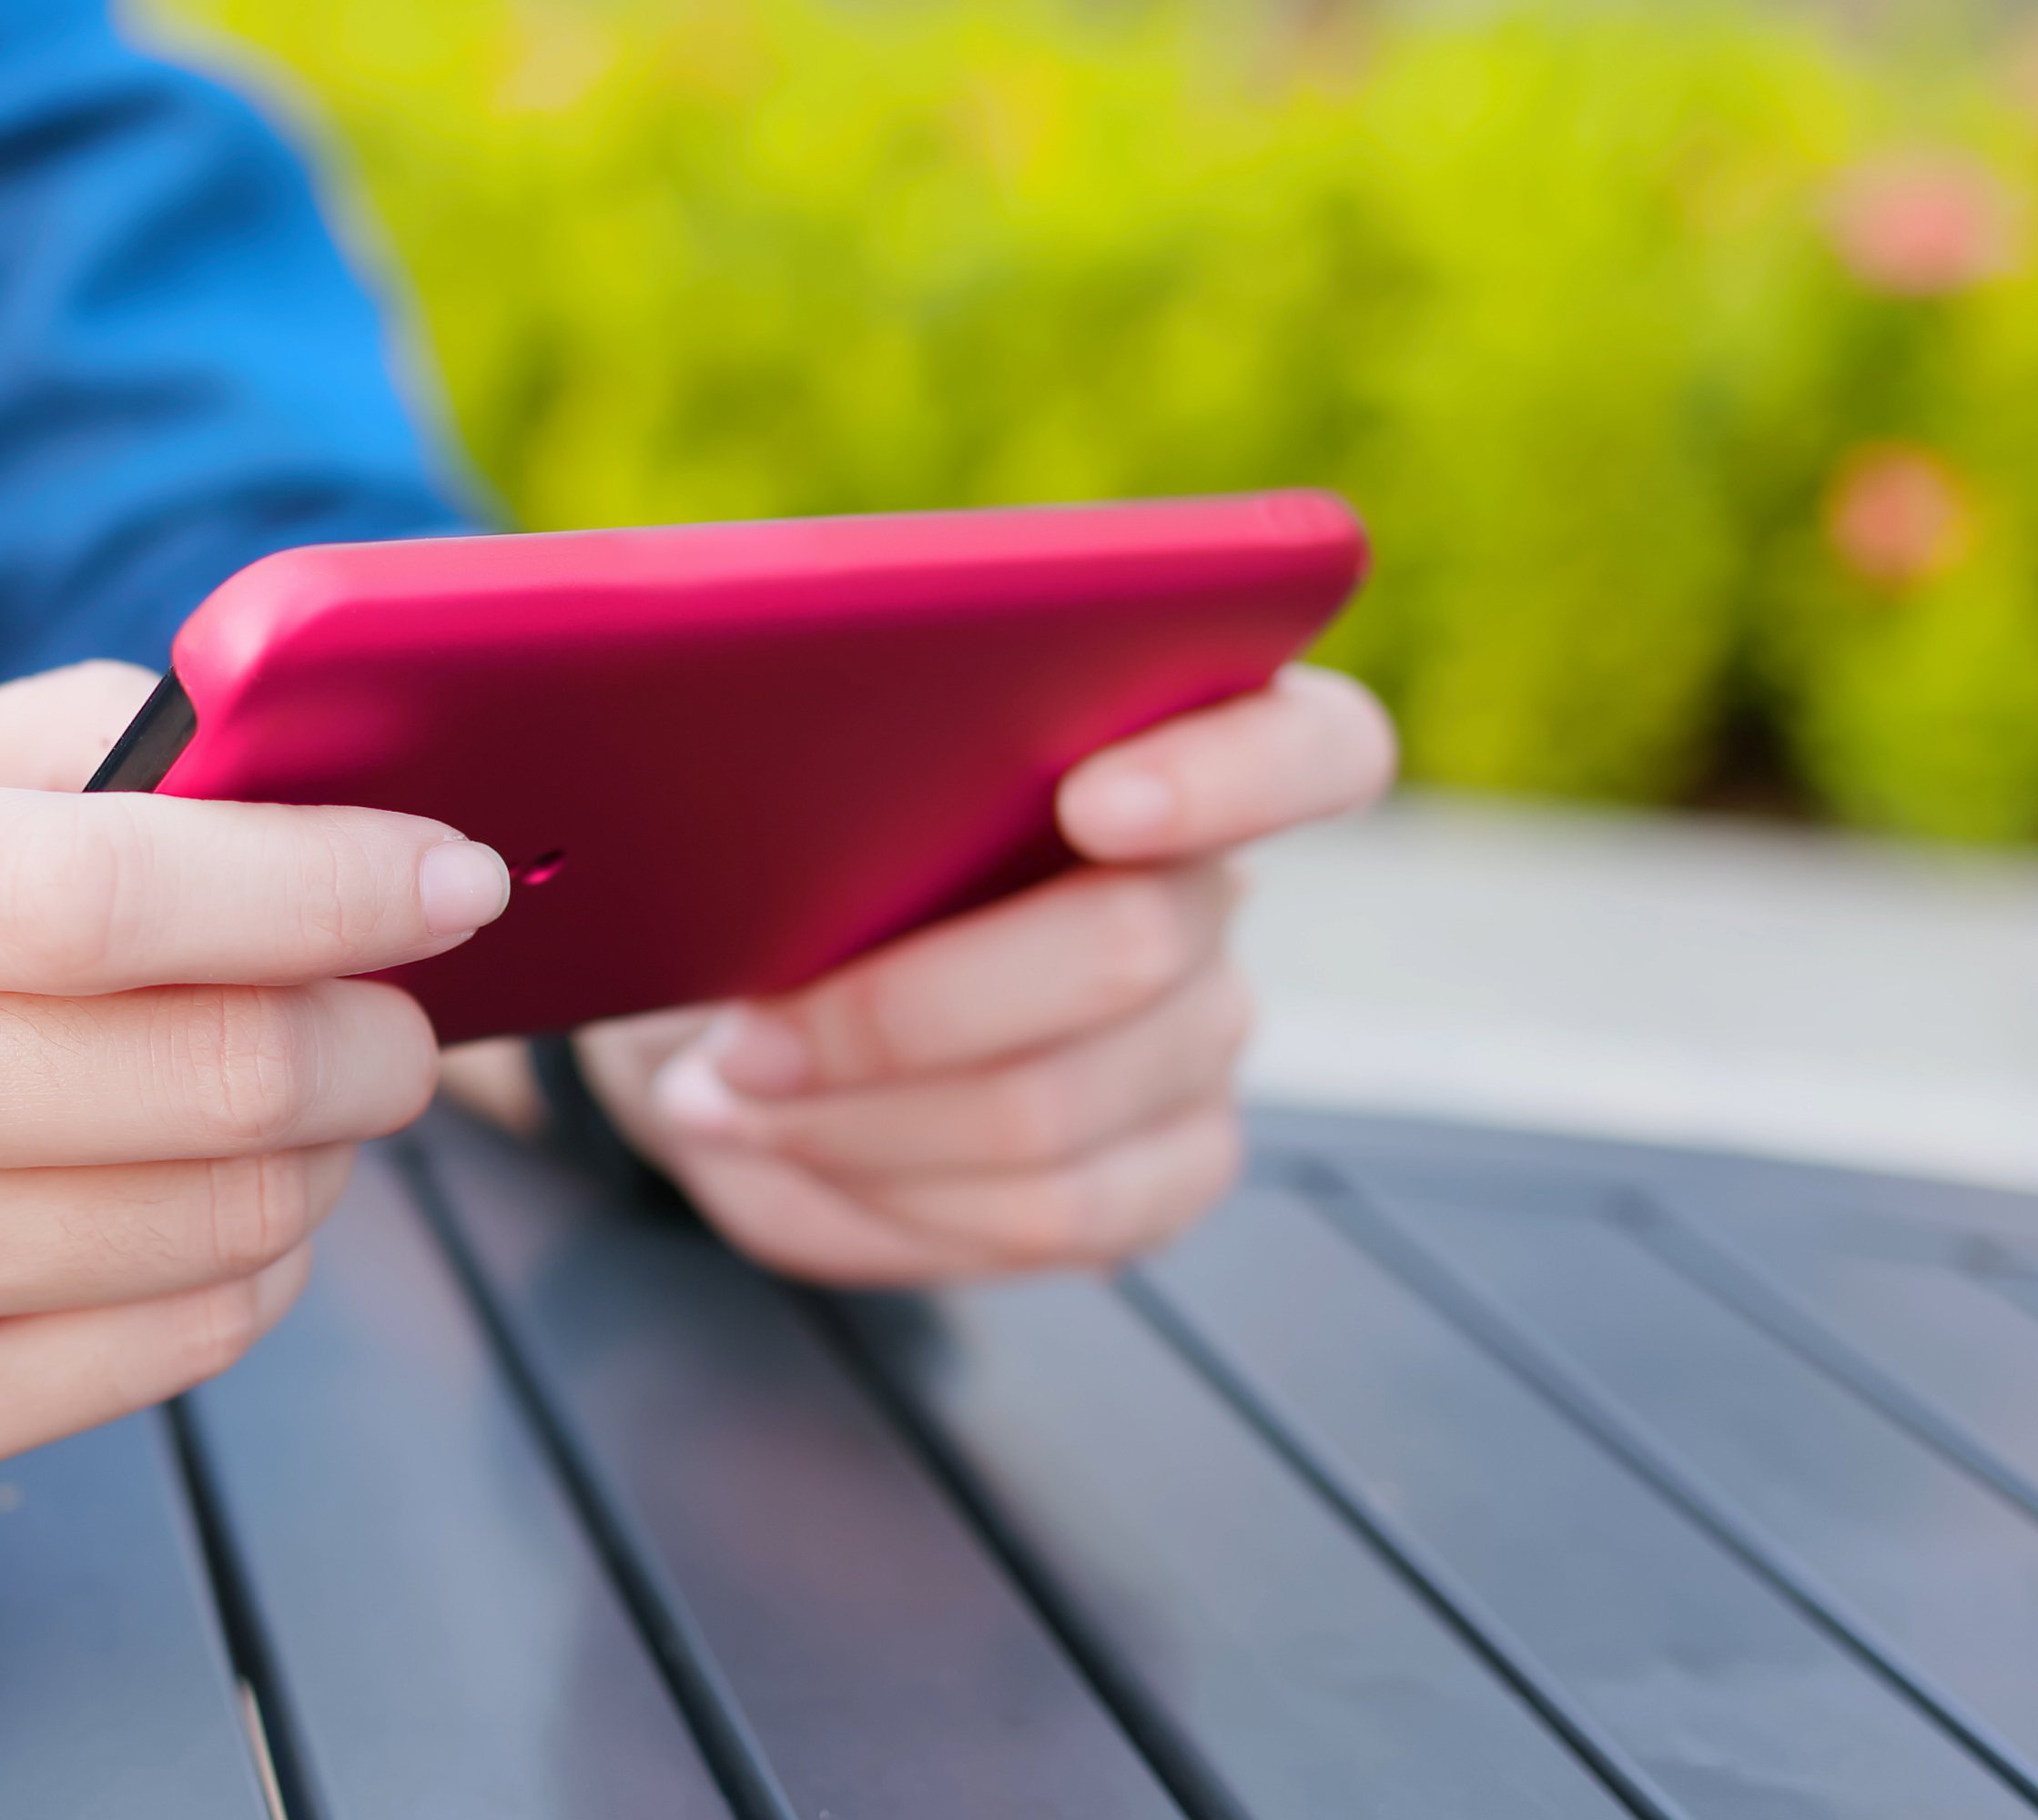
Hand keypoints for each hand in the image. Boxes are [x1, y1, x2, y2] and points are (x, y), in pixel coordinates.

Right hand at [0, 664, 508, 1539]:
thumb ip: (16, 755)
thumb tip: (252, 731)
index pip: (112, 892)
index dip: (325, 879)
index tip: (444, 866)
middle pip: (208, 1074)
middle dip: (368, 1030)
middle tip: (400, 1000)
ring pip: (224, 1222)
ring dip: (318, 1150)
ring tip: (294, 1095)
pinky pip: (176, 1348)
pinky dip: (249, 1263)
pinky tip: (209, 1206)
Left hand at [563, 666, 1393, 1284]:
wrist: (724, 1011)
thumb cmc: (761, 862)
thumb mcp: (761, 776)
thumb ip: (823, 723)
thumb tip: (780, 717)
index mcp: (1166, 745)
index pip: (1314, 746)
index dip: (1229, 775)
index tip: (1092, 802)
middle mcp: (1211, 900)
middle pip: (1129, 951)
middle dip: (904, 1005)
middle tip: (743, 1023)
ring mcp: (1198, 1048)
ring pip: (1053, 1113)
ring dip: (854, 1117)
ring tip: (724, 1088)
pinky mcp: (1161, 1176)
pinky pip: (1043, 1216)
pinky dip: (880, 1193)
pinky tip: (782, 1149)